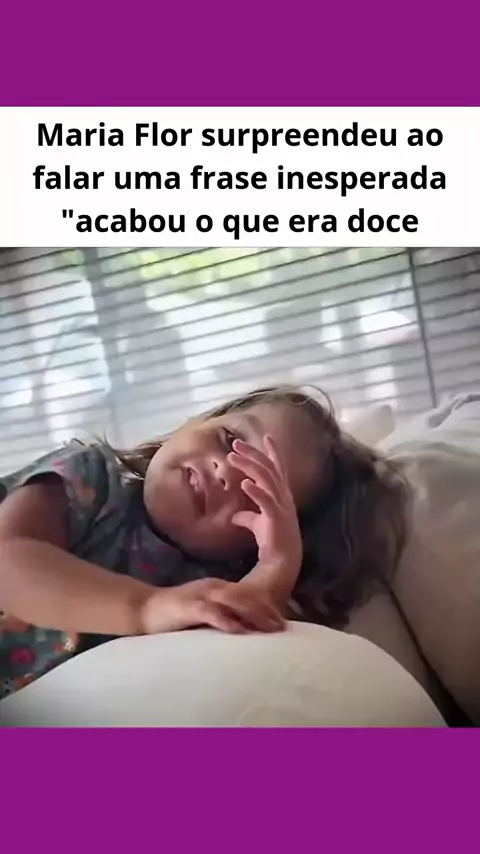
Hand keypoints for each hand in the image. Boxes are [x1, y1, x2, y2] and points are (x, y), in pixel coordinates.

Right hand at [141, 577, 284, 634]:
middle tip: (283, 627)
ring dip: (253, 615)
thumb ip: (221, 617)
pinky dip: (225, 621)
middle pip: (246, 597)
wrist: (143, 609)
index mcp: (218, 589)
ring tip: (270, 628)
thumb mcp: (203, 613)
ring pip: (233, 602)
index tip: (283, 621)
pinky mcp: (188, 606)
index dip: (266, 607)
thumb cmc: (175, 615)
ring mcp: (201, 596)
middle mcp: (213, 588)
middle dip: (266, 611)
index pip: (247, 596)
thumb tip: (243, 630)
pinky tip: (238, 630)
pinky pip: (210, 612)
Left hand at [228, 436, 302, 593]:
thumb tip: (235, 516)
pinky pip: (266, 501)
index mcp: (282, 496)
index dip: (273, 452)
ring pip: (267, 478)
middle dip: (253, 453)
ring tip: (233, 456)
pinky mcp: (276, 518)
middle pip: (269, 468)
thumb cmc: (273, 542)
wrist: (282, 563)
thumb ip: (248, 517)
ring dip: (249, 465)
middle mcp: (284, 497)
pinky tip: (244, 483)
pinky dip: (256, 490)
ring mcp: (281, 506)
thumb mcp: (258, 526)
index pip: (278, 469)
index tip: (267, 436)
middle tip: (236, 443)